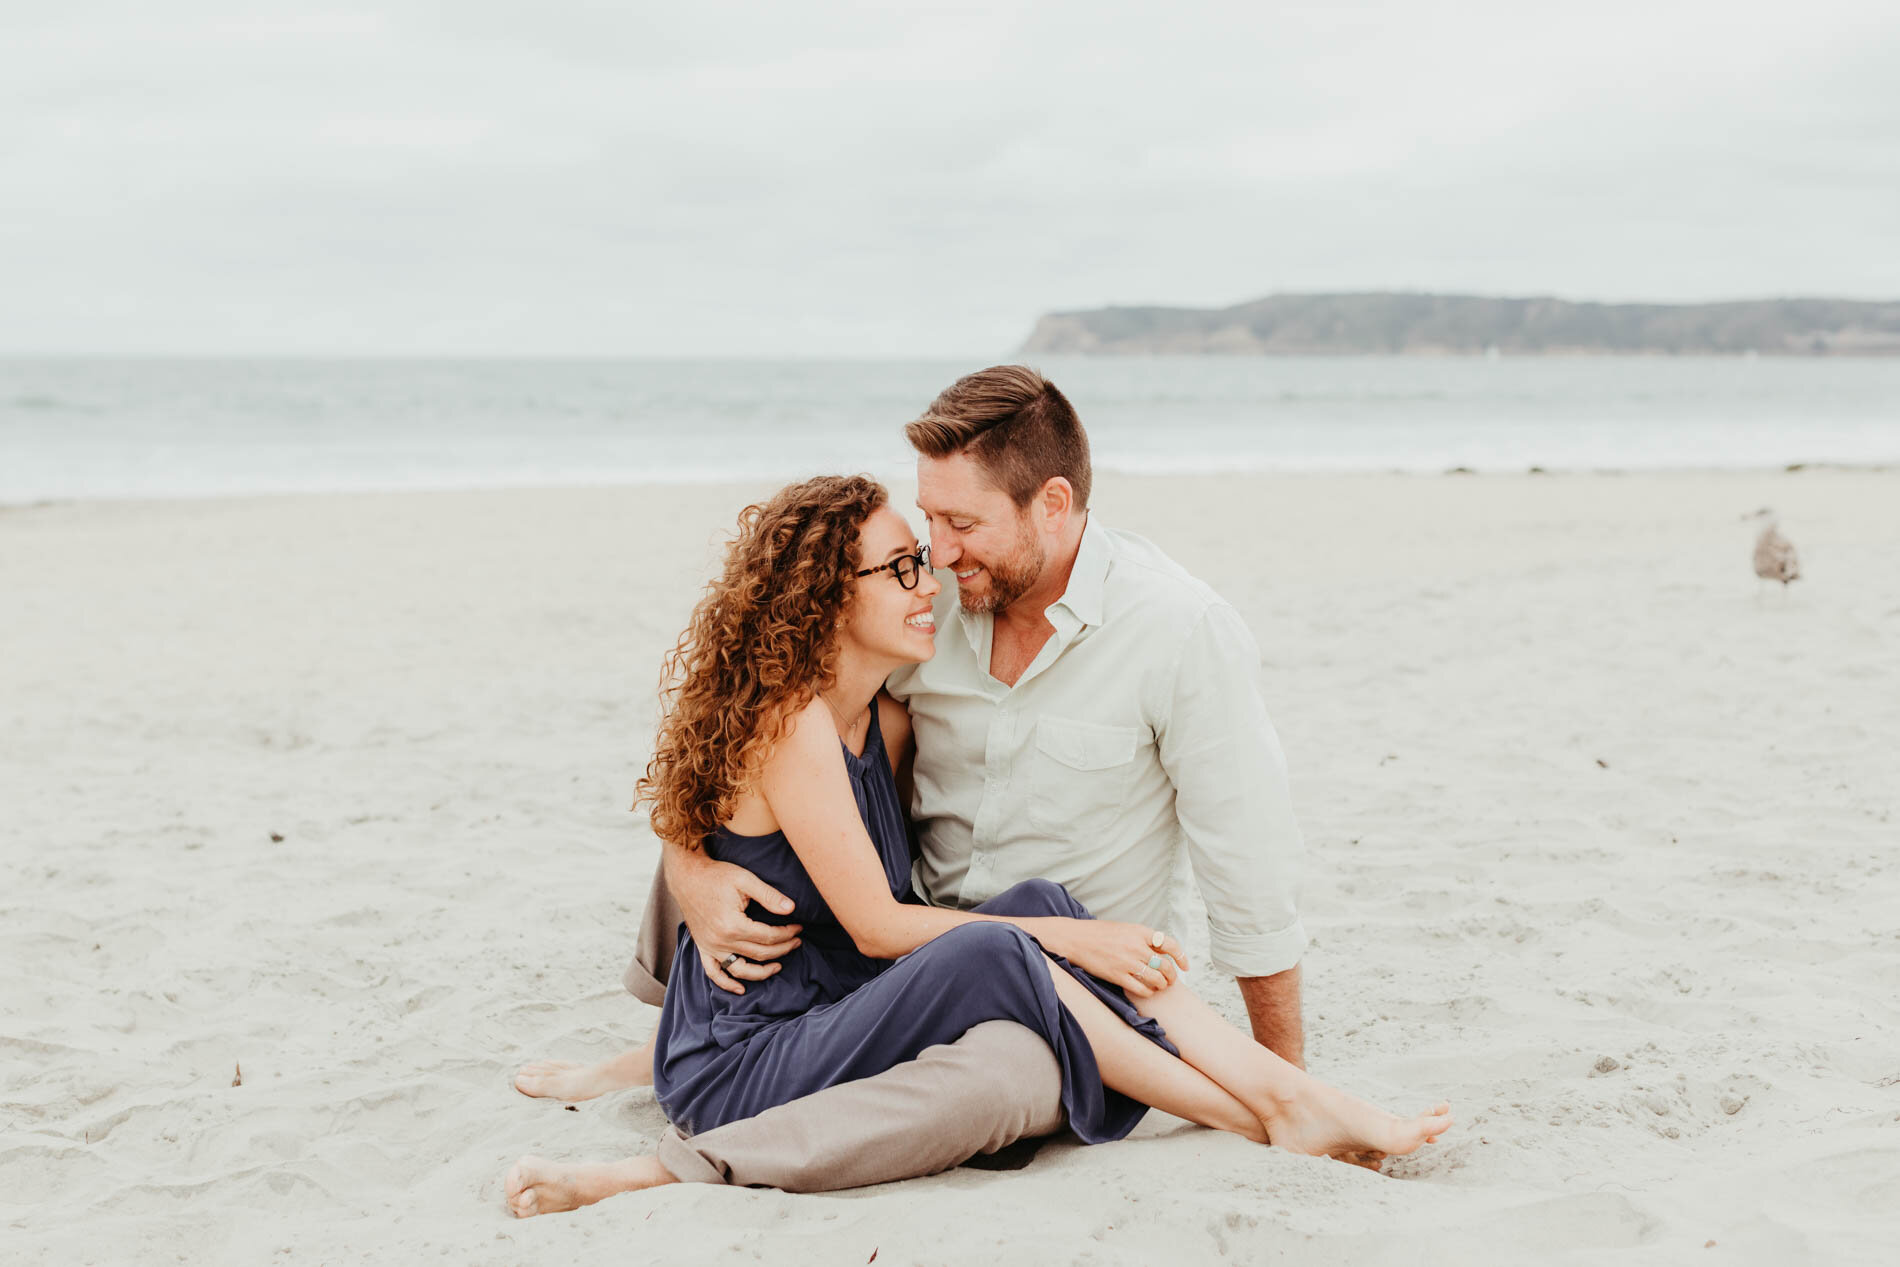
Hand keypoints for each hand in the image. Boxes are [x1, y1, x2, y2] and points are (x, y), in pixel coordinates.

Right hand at [665, 847, 802, 995]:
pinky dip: (727, 984)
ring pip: (740, 970)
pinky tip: (741, 989)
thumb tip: (791, 908)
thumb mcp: (745, 880)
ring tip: (778, 967)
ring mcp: (710, 947)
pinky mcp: (703, 948)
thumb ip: (769, 896)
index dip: (787, 934)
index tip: (798, 928)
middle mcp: (721, 941)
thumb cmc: (716, 876)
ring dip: (761, 973)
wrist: (687, 877)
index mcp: (733, 925)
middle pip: (759, 954)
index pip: (768, 936)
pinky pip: (714, 973)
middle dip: (782, 949)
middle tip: (796, 942)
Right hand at [1051, 921, 1187, 998]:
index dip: (1181, 957)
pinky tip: (1147, 991)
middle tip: (1170, 980)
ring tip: (1159, 986)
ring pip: (1156, 979)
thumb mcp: (1125, 929)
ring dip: (1161, 986)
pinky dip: (1148, 992)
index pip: (1170, 945)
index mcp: (1140, 932)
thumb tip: (1161, 951)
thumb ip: (1143, 939)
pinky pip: (1142, 989)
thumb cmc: (1099, 933)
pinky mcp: (1117, 976)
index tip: (1185, 966)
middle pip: (1165, 966)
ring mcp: (1127, 962)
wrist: (1075, 939)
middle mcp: (1136, 947)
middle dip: (1171, 976)